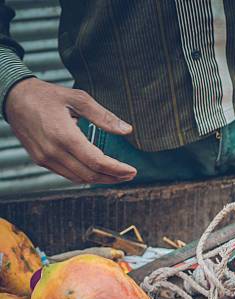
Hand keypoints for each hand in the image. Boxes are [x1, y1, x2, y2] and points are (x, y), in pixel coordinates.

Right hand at [5, 78, 136, 183]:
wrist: (14, 98)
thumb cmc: (48, 96)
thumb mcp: (79, 98)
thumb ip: (104, 116)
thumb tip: (127, 130)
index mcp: (64, 135)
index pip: (96, 161)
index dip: (117, 169)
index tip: (132, 170)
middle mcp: (53, 151)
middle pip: (90, 174)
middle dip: (113, 177)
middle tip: (130, 174)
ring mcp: (45, 158)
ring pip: (79, 178)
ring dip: (101, 179)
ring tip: (118, 175)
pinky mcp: (40, 160)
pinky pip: (67, 174)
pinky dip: (85, 176)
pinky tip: (97, 171)